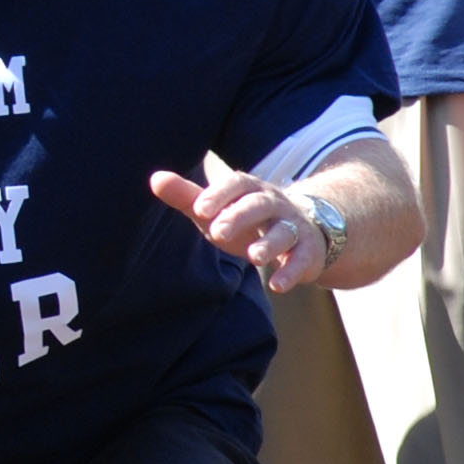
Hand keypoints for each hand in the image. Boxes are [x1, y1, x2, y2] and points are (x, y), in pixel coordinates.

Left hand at [150, 167, 325, 293]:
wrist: (303, 229)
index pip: (236, 184)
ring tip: (253, 257)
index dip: (218, 194)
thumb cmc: (248, 220)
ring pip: (285, 231)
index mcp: (249, 189)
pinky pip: (302, 259)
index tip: (199, 209)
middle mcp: (274, 204)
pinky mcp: (308, 251)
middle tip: (217, 232)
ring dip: (269, 244)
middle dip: (239, 217)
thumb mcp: (218, 209)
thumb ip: (188, 197)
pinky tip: (277, 285)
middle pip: (259, 205)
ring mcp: (294, 226)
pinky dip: (291, 271)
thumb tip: (155, 178)